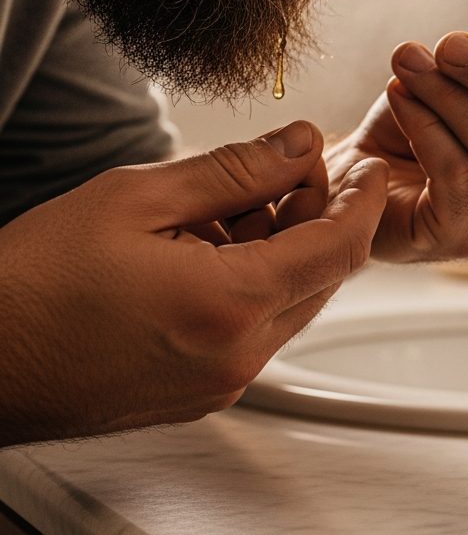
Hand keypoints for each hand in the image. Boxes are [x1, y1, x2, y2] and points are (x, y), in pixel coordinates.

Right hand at [0, 122, 387, 445]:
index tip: (368, 165)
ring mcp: (222, 383)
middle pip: (322, 276)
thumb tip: (300, 141)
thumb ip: (234, 169)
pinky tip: (213, 246)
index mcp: (231, 305)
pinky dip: (255, 283)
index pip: (340, 247)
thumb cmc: (32, 284)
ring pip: (292, 303)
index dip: (363, 199)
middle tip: (298, 167)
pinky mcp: (201, 394)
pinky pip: (257, 329)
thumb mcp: (135, 199)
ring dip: (286, 248)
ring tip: (240, 200)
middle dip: (323, 216)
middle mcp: (239, 355)